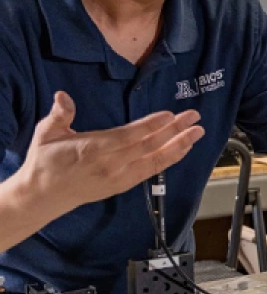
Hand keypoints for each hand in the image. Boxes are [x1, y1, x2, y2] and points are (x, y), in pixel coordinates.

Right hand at [24, 91, 203, 209]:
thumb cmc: (45, 162)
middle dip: (174, 131)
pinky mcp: (122, 185)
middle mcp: (110, 165)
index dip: (151, 126)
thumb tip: (62, 97)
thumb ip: (60, 115)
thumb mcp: (46, 134)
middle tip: (194, 117)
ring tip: (197, 132)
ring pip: (154, 160)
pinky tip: (183, 149)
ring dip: (179, 145)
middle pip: (148, 146)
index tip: (170, 115)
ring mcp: (118, 177)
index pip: (129, 136)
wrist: (42, 196)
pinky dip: (169, 160)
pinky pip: (151, 172)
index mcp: (93, 149)